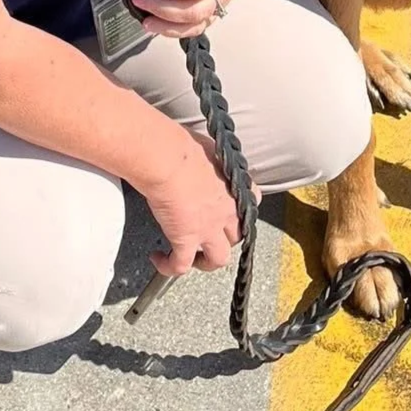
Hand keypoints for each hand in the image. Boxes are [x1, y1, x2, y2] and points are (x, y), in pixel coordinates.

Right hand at [141, 129, 243, 275]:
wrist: (167, 158)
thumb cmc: (182, 145)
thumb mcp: (207, 146)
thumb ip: (210, 157)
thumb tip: (201, 155)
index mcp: (234, 185)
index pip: (252, 201)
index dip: (241, 208)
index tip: (229, 207)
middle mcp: (227, 210)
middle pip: (237, 234)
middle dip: (225, 237)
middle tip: (208, 233)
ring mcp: (208, 229)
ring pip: (219, 259)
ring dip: (207, 261)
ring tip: (193, 258)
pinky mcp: (185, 240)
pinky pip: (181, 265)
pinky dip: (170, 266)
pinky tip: (159, 259)